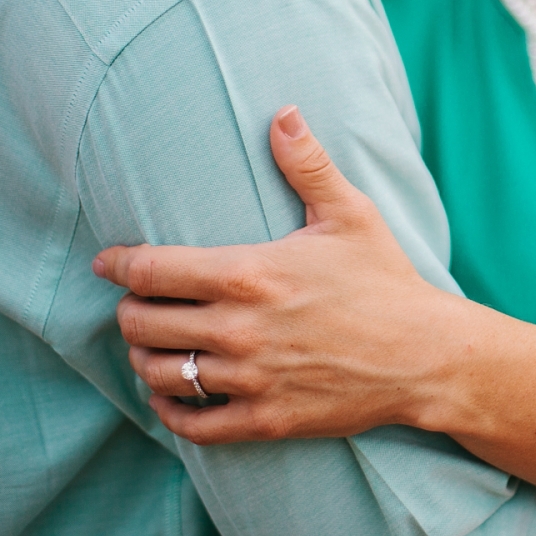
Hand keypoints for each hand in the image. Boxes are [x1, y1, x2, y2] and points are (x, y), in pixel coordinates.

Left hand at [97, 106, 472, 443]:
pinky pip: (189, 423)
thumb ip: (307, 164)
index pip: (149, 270)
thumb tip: (282, 112)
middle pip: (140, 323)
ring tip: (154, 345)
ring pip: (157, 373)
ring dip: (146, 358)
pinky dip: (169, 409)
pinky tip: (173, 394)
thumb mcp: (351, 215)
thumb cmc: (386, 281)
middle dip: (130, 311)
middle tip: (139, 305)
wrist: (426, 355)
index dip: (118, 264)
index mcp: (249, 274)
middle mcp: (239, 329)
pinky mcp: (264, 419)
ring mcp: (250, 378)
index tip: (108, 263)